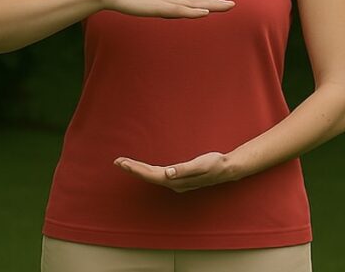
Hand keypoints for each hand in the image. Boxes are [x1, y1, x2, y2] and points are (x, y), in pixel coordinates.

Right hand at [98, 0, 234, 18]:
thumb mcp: (150, 3)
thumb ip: (161, 7)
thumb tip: (170, 11)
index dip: (210, 1)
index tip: (225, 4)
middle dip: (216, 2)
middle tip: (233, 4)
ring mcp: (166, 0)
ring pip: (193, 3)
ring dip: (210, 4)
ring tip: (226, 6)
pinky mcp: (159, 6)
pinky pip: (179, 10)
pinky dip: (193, 11)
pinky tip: (204, 12)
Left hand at [113, 151, 234, 191]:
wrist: (227, 169)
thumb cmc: (215, 165)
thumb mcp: (201, 165)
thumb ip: (184, 170)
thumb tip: (167, 174)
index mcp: (176, 179)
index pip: (151, 175)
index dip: (136, 169)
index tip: (123, 162)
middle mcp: (173, 183)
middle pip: (148, 176)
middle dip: (132, 169)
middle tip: (117, 161)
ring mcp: (176, 181)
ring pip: (152, 176)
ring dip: (138, 170)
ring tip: (125, 164)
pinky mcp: (178, 178)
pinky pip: (157, 175)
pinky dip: (147, 171)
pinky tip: (144, 169)